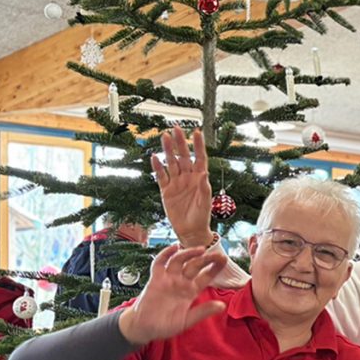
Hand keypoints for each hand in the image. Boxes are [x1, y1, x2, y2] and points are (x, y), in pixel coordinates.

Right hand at [118, 245, 227, 345]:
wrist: (144, 328)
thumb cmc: (166, 325)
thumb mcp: (187, 320)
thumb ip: (203, 312)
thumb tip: (222, 306)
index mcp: (191, 291)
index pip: (206, 276)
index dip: (215, 268)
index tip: (224, 260)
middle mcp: (181, 282)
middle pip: (195, 265)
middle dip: (207, 259)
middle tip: (218, 254)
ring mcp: (168, 279)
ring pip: (180, 261)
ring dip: (189, 253)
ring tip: (201, 249)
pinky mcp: (155, 279)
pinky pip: (160, 263)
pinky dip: (166, 254)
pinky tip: (174, 247)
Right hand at [152, 126, 213, 247]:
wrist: (190, 231)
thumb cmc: (201, 216)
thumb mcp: (204, 203)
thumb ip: (204, 188)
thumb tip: (204, 173)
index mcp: (199, 178)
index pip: (200, 158)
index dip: (198, 145)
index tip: (196, 132)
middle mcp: (187, 177)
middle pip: (183, 156)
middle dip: (180, 143)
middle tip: (176, 128)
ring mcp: (176, 183)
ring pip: (171, 163)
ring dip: (168, 150)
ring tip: (164, 137)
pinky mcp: (166, 190)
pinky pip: (161, 176)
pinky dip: (158, 167)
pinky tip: (154, 157)